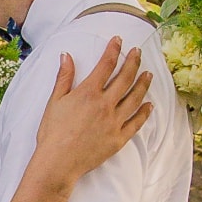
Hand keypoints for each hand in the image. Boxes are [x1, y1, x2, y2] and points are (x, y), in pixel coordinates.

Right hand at [25, 36, 151, 193]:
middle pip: (125, 78)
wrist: (58, 161)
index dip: (113, 50)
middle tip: (138, 52)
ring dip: (143, 84)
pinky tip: (149, 105)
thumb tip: (66, 55)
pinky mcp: (119, 138)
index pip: (105, 65)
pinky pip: (136, 123)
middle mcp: (105, 104)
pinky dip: (144, 113)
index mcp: (88, 93)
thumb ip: (64, 77)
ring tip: (149, 73)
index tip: (119, 40)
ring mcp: (114, 122)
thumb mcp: (54, 101)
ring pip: (134, 98)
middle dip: (133, 62)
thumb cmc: (52, 132)